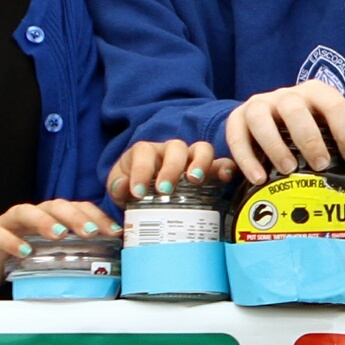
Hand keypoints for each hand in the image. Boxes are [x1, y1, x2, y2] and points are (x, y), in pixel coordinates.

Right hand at [0, 198, 112, 290]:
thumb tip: (113, 264)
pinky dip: (12, 242)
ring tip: (60, 235)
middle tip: (91, 232)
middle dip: (75, 217)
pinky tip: (25, 251)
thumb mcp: (54, 253)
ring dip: (45, 221)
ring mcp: (10, 222)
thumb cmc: (25, 256)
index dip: (97, 216)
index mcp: (53, 216)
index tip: (115, 232)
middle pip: (56, 206)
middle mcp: (34, 214)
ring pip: (26, 212)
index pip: (78, 208)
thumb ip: (77, 252)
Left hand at [108, 139, 225, 207]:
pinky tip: (226, 178)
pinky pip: (221, 163)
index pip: (144, 153)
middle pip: (176, 147)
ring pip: (201, 149)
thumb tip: (124, 186)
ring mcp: (191, 158)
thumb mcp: (119, 188)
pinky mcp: (209, 170)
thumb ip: (117, 187)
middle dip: (171, 168)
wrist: (147, 197)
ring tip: (194, 180)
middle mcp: (170, 151)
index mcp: (146, 152)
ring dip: (200, 163)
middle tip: (164, 189)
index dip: (140, 170)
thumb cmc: (132, 189)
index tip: (137, 192)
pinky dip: (225, 167)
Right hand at [226, 81, 344, 178]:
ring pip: (260, 117)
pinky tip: (258, 178)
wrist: (275, 118)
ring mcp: (259, 105)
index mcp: (315, 92)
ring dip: (274, 144)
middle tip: (320, 164)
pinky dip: (245, 157)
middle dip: (308, 137)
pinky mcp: (237, 119)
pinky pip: (236, 134)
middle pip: (294, 108)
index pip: (333, 103)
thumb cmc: (315, 121)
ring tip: (288, 170)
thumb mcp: (343, 117)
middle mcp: (286, 95)